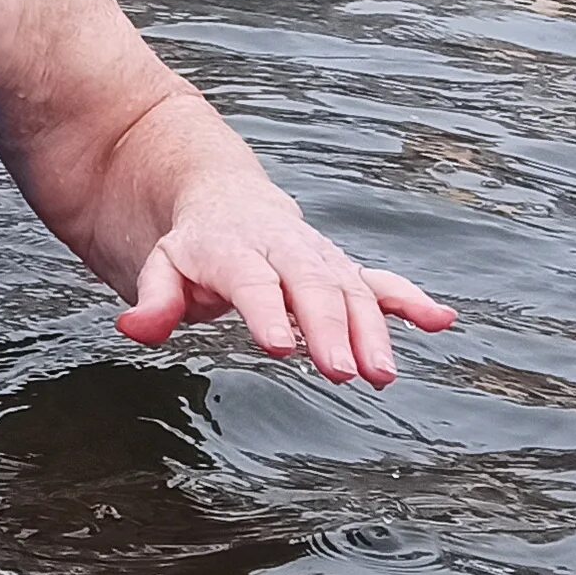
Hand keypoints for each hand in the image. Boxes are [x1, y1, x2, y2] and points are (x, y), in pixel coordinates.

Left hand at [113, 187, 456, 385]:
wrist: (227, 199)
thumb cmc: (193, 248)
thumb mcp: (161, 267)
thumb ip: (154, 300)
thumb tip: (134, 328)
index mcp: (233, 249)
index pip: (252, 281)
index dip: (267, 311)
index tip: (280, 347)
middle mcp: (283, 250)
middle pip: (310, 286)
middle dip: (328, 328)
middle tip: (342, 372)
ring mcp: (318, 258)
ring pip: (350, 290)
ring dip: (371, 331)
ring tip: (382, 375)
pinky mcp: (342, 270)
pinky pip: (380, 282)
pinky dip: (410, 300)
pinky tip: (441, 321)